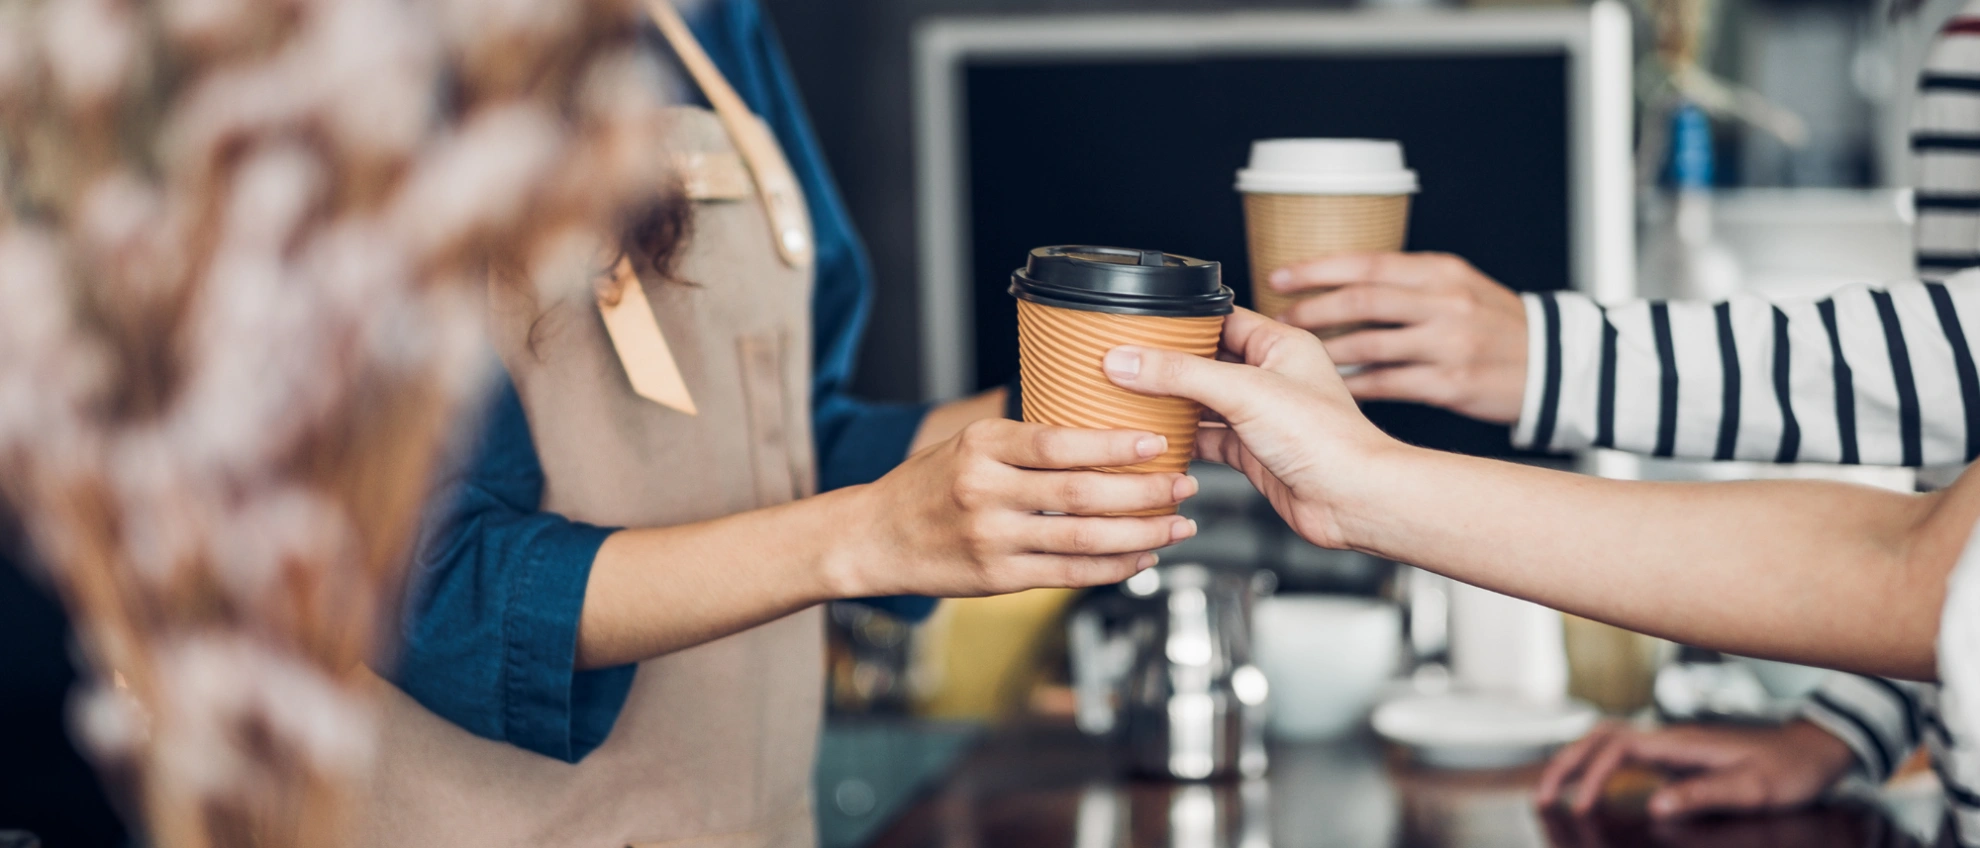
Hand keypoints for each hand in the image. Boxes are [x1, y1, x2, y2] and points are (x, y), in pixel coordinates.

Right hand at [841, 418, 1199, 597]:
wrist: (873, 537)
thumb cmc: (928, 485)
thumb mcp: (967, 444)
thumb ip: (1025, 441)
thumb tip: (1100, 430)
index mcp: (981, 446)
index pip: (1058, 443)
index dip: (1113, 445)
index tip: (1156, 443)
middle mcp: (985, 491)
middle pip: (1080, 493)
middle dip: (1143, 492)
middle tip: (1184, 485)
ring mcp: (991, 538)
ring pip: (1082, 539)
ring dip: (1140, 534)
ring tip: (1177, 526)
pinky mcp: (996, 578)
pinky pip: (1067, 575)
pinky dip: (1111, 568)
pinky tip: (1141, 558)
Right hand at [1101, 308, 1400, 549]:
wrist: (1352, 500)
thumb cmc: (1326, 439)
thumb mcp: (1244, 392)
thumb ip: (1181, 374)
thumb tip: (1128, 360)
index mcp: (1280, 345)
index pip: (1220, 319)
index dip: (1181, 321)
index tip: (1140, 325)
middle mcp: (1271, 377)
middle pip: (1206, 361)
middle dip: (1168, 364)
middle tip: (1125, 362)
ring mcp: (1261, 416)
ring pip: (1203, 402)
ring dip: (1171, 403)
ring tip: (1129, 397)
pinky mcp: (1253, 453)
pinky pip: (1208, 439)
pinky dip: (1182, 440)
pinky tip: (1156, 439)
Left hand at [1270, 252, 1526, 423]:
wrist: (1554, 363)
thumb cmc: (1495, 322)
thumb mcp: (1458, 285)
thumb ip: (1406, 281)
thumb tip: (1337, 282)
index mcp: (1440, 271)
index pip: (1367, 263)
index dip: (1317, 269)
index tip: (1279, 277)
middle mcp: (1444, 303)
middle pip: (1362, 301)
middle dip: (1312, 310)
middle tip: (1278, 320)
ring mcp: (1448, 345)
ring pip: (1369, 345)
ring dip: (1325, 351)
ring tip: (1296, 356)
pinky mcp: (1450, 384)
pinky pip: (1387, 384)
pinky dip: (1353, 385)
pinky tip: (1330, 387)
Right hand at [1534, 720, 1856, 818]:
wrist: (1814, 750)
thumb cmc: (1788, 770)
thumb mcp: (1753, 789)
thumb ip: (1704, 794)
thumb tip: (1655, 806)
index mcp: (1680, 741)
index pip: (1616, 749)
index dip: (1590, 776)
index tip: (1581, 809)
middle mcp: (1668, 736)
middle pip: (1598, 737)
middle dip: (1564, 764)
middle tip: (1542, 798)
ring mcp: (1670, 744)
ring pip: (1606, 740)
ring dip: (1575, 760)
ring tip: (1553, 790)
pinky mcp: (1675, 755)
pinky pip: (1622, 753)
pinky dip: (1595, 764)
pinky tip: (1591, 786)